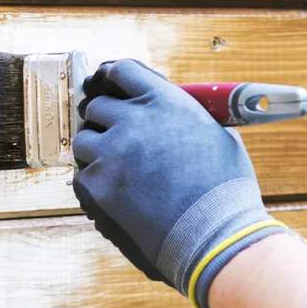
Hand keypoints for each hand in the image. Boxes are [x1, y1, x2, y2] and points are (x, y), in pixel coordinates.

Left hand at [72, 60, 289, 307]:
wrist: (215, 236)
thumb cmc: (225, 191)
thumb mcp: (218, 135)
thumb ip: (184, 117)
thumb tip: (168, 113)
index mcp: (165, 101)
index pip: (122, 71)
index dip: (112, 78)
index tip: (107, 87)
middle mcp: (133, 120)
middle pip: (97, 106)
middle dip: (105, 120)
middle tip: (117, 138)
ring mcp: (111, 153)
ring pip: (83, 140)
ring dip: (96, 151)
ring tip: (119, 170)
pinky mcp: (97, 185)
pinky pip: (81, 175)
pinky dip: (94, 182)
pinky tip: (116, 193)